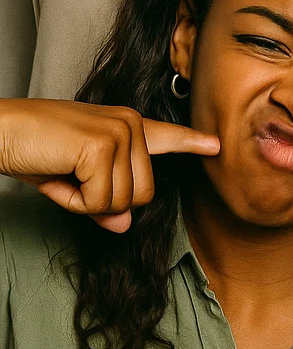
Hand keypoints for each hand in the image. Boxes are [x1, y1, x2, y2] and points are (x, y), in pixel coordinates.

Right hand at [0, 99, 218, 231]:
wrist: (1, 131)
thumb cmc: (35, 151)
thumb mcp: (75, 180)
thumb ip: (105, 200)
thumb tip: (125, 223)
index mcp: (127, 126)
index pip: (166, 136)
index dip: (191, 143)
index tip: (216, 145)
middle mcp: (132, 124)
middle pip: (142, 194)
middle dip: (103, 201)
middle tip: (71, 176)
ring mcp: (121, 132)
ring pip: (122, 201)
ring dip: (86, 201)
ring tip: (63, 170)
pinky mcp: (104, 145)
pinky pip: (101, 201)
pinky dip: (74, 200)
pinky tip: (59, 172)